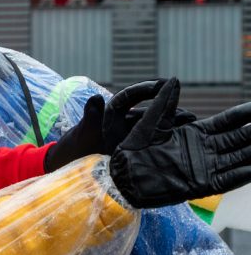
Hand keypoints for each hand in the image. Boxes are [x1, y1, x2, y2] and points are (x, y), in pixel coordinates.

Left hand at [44, 80, 190, 171]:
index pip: (131, 98)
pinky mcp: (130, 154)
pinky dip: (164, 147)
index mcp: (112, 116)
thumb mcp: (82, 133)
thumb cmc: (71, 149)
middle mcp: (121, 125)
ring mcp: (126, 139)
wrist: (63, 169)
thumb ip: (91, 117)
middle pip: (149, 114)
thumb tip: (96, 98)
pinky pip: (149, 147)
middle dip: (169, 113)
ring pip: (153, 131)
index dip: (147, 90)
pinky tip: (179, 150)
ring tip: (191, 133)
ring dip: (171, 130)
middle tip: (188, 117)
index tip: (163, 84)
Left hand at [110, 78, 250, 207]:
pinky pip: (228, 180)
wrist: (123, 176)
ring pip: (239, 158)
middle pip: (240, 139)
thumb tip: (174, 80)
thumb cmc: (133, 149)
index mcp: (195, 134)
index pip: (229, 122)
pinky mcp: (200, 185)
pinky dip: (244, 174)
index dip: (246, 114)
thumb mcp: (151, 123)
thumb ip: (164, 103)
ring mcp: (205, 168)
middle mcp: (205, 150)